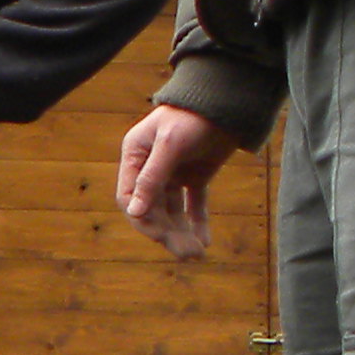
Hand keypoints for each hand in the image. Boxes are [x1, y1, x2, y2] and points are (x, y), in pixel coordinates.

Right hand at [117, 104, 238, 260]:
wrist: (225, 100)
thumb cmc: (191, 115)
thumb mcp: (170, 145)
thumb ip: (151, 178)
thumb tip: (133, 212)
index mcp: (135, 156)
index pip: (129, 196)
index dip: (142, 218)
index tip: (161, 236)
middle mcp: (150, 167)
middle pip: (153, 209)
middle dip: (168, 232)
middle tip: (187, 254)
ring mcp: (173, 172)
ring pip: (173, 211)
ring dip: (183, 232)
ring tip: (197, 253)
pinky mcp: (196, 175)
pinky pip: (194, 204)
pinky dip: (198, 222)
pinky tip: (205, 240)